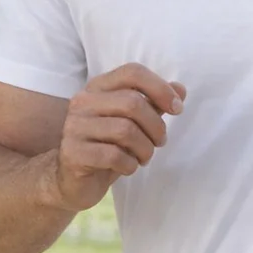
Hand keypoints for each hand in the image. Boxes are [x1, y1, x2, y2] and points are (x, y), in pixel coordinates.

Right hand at [50, 62, 186, 213]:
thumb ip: (154, 103)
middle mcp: (83, 102)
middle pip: (133, 103)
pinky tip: (128, 167)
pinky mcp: (72, 153)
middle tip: (159, 142)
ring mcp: (74, 127)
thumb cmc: (107, 146)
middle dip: (156, 126)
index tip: (177, 109)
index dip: (160, 88)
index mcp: (98, 87)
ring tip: (144, 157)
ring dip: (145, 149)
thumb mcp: (133, 122)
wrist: (72, 180)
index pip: (133, 72)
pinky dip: (130, 164)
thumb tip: (180, 89)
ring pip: (125, 130)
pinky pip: (113, 156)